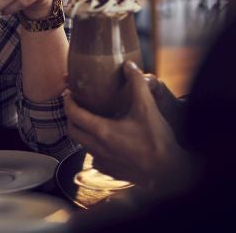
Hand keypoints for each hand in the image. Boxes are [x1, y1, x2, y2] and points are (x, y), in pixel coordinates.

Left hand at [64, 61, 192, 191]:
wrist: (167, 171)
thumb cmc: (156, 139)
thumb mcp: (147, 107)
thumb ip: (137, 83)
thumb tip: (128, 65)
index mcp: (102, 131)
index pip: (74, 114)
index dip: (68, 102)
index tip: (69, 93)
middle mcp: (97, 148)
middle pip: (72, 131)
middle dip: (71, 117)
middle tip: (77, 105)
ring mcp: (103, 162)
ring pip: (83, 145)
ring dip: (83, 132)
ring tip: (92, 121)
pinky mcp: (110, 172)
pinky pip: (94, 158)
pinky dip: (94, 147)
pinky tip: (106, 141)